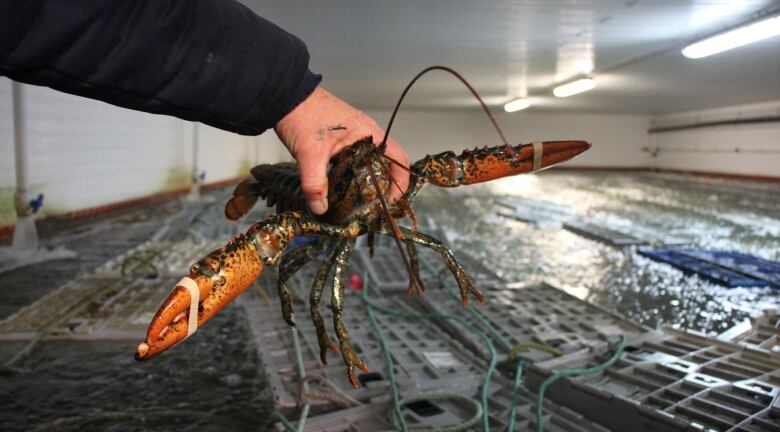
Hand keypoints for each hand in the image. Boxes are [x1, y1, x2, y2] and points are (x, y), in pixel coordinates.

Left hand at [274, 86, 409, 214]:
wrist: (285, 94)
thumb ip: (315, 185)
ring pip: (371, 160)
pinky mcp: (342, 135)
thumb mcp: (309, 155)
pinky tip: (343, 184)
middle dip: (384, 185)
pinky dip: (355, 171)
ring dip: (369, 179)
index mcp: (369, 134)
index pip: (399, 159)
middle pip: (387, 163)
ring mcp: (354, 133)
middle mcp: (367, 133)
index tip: (390, 203)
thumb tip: (320, 209)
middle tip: (374, 206)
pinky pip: (357, 156)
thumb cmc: (303, 117)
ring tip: (359, 199)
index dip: (400, 183)